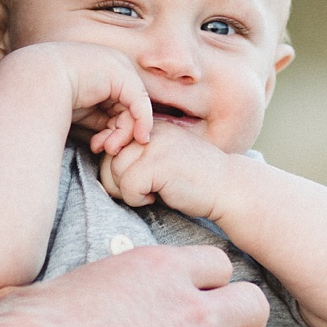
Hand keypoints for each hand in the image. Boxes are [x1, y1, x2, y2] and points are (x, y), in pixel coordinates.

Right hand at [43, 42, 151, 157]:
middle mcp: (113, 68)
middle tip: (108, 150)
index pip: (118, 106)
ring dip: (123, 133)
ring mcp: (119, 69)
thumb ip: (100, 119)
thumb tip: (113, 137)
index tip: (101, 147)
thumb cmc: (51, 96)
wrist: (39, 82)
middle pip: (127, 109)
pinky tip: (137, 138)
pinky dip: (141, 123)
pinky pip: (140, 103)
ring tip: (107, 147)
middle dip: (120, 134)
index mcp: (101, 74)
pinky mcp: (124, 75)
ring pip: (134, 109)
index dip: (115, 130)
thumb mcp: (82, 110)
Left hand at [99, 119, 235, 217]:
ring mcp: (155, 145)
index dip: (113, 164)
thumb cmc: (193, 179)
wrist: (229, 188)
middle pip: (108, 158)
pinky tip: (158, 197)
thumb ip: (133, 155)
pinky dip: (137, 200)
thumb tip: (97, 149)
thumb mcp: (161, 159)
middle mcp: (152, 130)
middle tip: (144, 189)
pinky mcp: (158, 164)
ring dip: (128, 191)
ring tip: (153, 191)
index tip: (131, 179)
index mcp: (152, 127)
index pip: (112, 141)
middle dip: (118, 181)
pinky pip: (127, 187)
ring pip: (114, 172)